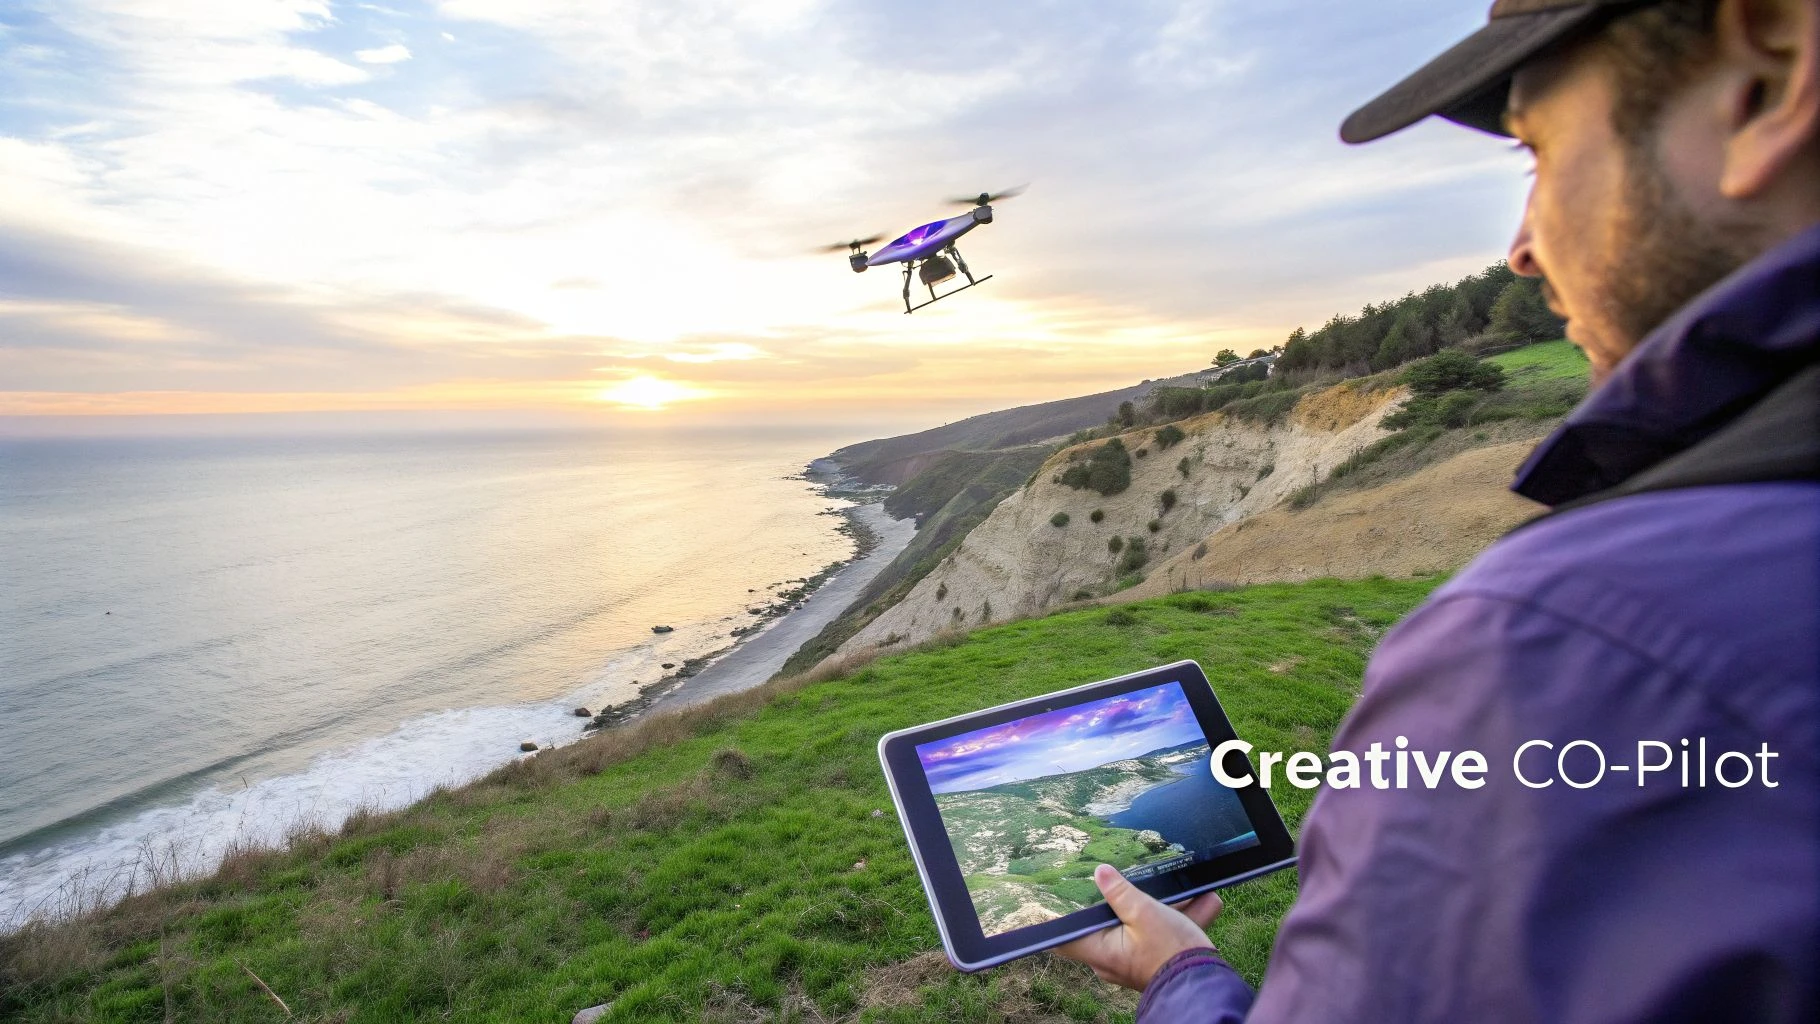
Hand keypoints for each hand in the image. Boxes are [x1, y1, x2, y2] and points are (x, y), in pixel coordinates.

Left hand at [1053, 864, 1223, 991]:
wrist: (1208, 984)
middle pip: (1106, 924)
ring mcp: (1132, 961)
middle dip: (1122, 901)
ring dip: (1159, 908)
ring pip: (1139, 926)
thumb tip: (1100, 872)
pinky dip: (1174, 918)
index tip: (1041, 905)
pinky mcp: (1154, 960)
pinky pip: (1158, 935)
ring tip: (1177, 889)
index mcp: (1099, 951)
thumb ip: (1120, 892)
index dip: (1052, 922)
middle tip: (1119, 879)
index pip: (1062, 939)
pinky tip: (1202, 900)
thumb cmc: (1172, 951)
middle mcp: (1110, 960)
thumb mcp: (1144, 913)